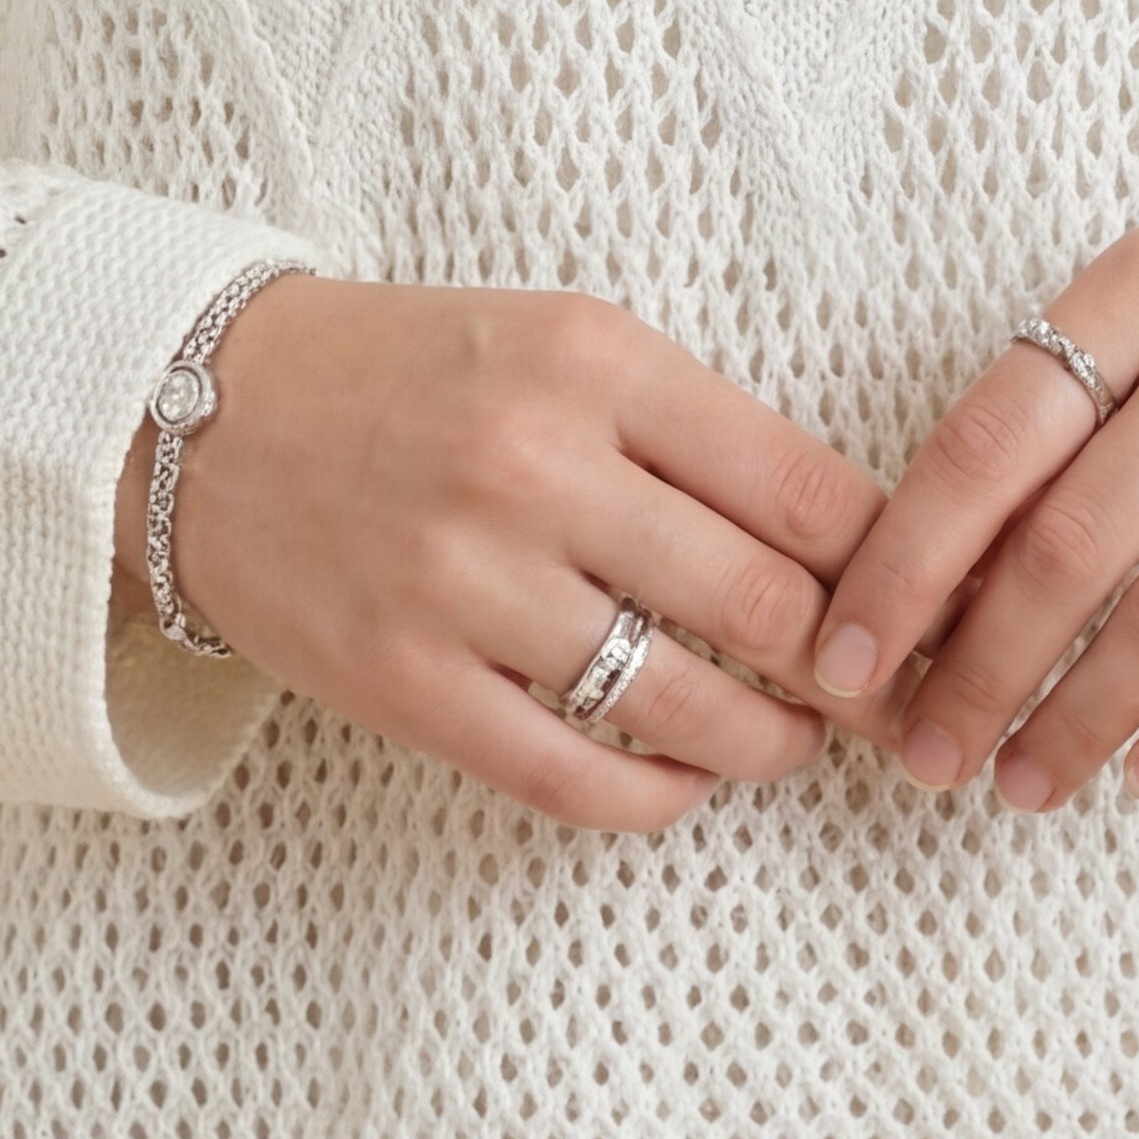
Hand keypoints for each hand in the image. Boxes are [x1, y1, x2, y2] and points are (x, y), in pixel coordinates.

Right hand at [115, 276, 902, 833]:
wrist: (207, 414)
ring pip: (682, 703)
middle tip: (895, 696)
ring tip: (798, 740)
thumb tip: (848, 542)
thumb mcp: (563, 343)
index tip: (931, 605)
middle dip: (854, 669)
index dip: (892, 565)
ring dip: (771, 742)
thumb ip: (693, 428)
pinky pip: (571, 774)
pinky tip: (688, 781)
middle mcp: (534, 466)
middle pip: (762, 604)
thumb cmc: (415, 375)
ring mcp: (463, 582)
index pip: (802, 485)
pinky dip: (656, 796)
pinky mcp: (404, 682)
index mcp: (593, 362)